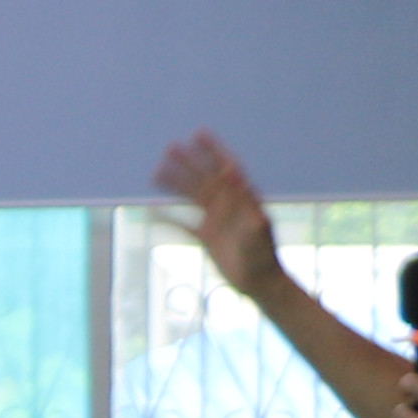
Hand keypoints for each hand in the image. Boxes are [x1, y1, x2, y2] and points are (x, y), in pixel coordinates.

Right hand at [153, 130, 278, 293]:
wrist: (261, 283)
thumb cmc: (264, 258)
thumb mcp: (259, 233)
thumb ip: (249, 210)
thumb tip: (240, 184)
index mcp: (243, 199)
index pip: (226, 169)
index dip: (213, 151)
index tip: (198, 134)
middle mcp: (229, 206)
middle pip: (205, 178)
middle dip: (189, 162)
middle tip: (169, 147)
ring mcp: (217, 221)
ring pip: (192, 197)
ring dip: (175, 184)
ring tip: (156, 172)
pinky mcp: (207, 237)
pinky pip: (184, 224)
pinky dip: (169, 217)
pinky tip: (153, 210)